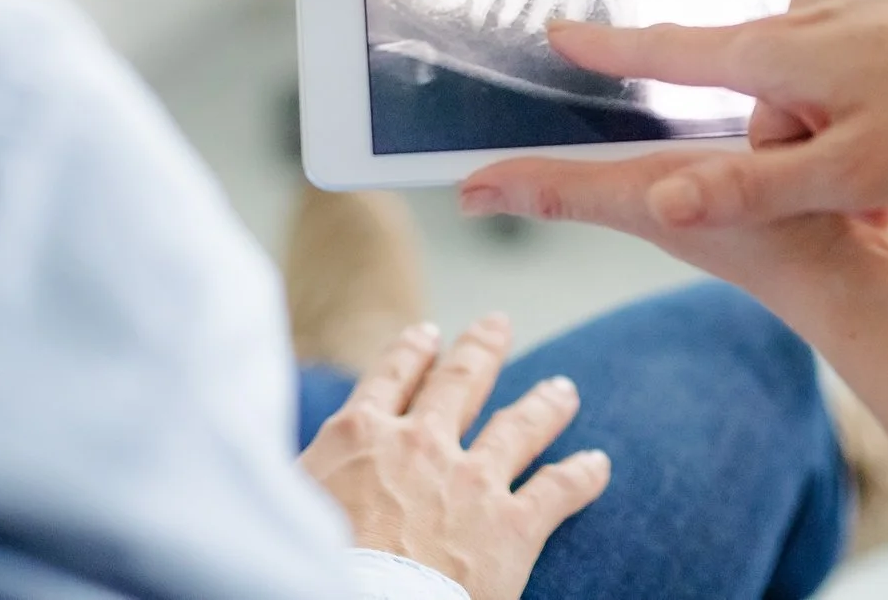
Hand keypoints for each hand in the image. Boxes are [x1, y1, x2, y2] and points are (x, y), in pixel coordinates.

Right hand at [300, 315, 611, 599]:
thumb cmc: (310, 563)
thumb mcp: (288, 500)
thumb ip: (309, 471)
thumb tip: (302, 466)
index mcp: (360, 435)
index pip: (391, 377)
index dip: (412, 352)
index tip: (428, 335)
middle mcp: (421, 443)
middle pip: (459, 382)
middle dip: (482, 350)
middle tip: (498, 325)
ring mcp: (471, 481)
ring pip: (520, 426)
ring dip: (545, 403)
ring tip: (563, 389)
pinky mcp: (511, 526)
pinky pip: (558, 489)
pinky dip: (582, 475)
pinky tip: (598, 465)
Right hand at [469, 0, 887, 261]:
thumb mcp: (851, 174)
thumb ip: (752, 188)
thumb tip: (663, 202)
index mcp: (784, 49)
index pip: (673, 49)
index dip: (611, 48)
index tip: (557, 31)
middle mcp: (807, 10)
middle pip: (761, 100)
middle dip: (801, 149)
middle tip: (875, 175)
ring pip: (814, 90)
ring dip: (847, 130)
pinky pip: (857, 69)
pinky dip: (882, 104)